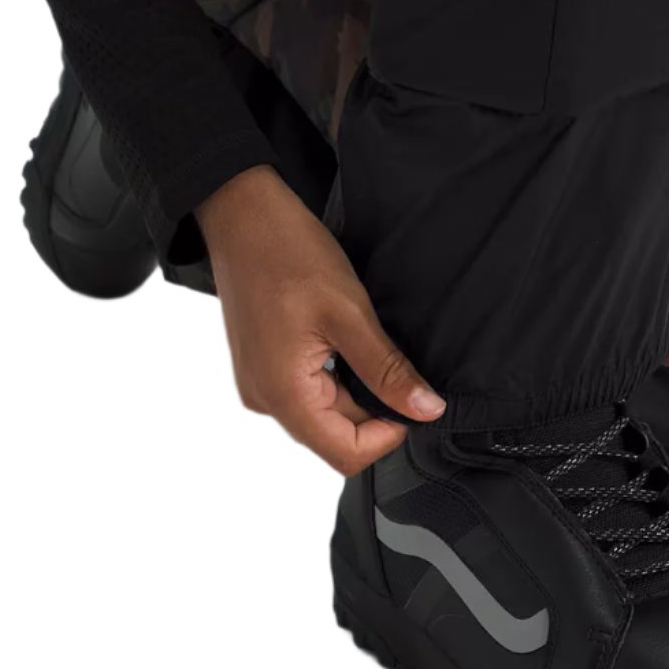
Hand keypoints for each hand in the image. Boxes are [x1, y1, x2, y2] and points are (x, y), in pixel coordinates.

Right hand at [197, 165, 444, 473]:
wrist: (241, 213)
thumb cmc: (289, 253)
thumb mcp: (350, 313)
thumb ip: (387, 370)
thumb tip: (426, 410)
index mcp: (283, 394)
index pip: (346, 454)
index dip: (389, 434)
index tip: (413, 395)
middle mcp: (265, 399)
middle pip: (335, 436)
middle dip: (375, 410)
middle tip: (396, 361)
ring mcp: (260, 383)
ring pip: (323, 413)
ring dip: (356, 390)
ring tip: (367, 343)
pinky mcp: (263, 366)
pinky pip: (307, 390)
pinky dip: (336, 376)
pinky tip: (345, 340)